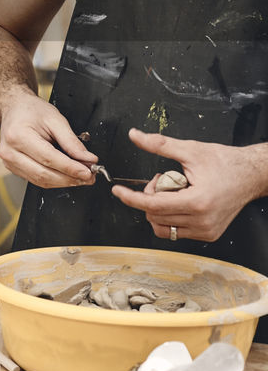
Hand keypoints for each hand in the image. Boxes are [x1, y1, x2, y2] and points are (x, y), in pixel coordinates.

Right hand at [0, 92, 96, 187]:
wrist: (15, 109)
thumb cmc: (31, 111)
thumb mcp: (55, 119)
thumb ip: (71, 141)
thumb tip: (87, 159)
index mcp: (18, 136)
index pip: (49, 159)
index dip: (71, 168)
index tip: (88, 171)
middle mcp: (10, 152)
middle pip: (44, 174)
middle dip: (70, 178)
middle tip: (89, 176)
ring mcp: (9, 162)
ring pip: (41, 181)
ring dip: (64, 182)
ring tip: (80, 177)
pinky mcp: (13, 168)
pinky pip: (36, 180)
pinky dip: (54, 180)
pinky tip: (66, 175)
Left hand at [111, 128, 264, 242]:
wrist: (251, 175)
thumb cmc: (225, 162)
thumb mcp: (190, 150)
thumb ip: (159, 144)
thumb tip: (135, 135)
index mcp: (197, 202)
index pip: (152, 205)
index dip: (131, 197)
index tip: (117, 191)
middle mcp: (202, 221)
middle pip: (155, 216)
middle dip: (150, 196)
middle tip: (163, 179)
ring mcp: (206, 230)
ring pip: (163, 227)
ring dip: (159, 209)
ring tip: (173, 190)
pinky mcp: (208, 234)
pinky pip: (176, 231)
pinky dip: (170, 216)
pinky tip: (180, 200)